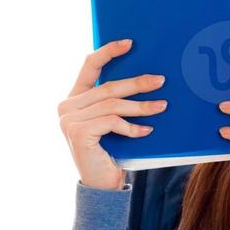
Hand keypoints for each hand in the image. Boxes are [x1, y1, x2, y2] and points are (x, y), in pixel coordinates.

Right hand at [58, 38, 168, 190]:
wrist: (102, 185)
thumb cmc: (112, 152)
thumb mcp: (112, 122)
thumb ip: (114, 102)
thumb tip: (145, 78)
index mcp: (74, 98)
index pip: (89, 65)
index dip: (108, 51)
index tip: (130, 43)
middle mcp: (67, 106)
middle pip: (107, 87)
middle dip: (137, 83)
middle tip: (160, 81)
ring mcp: (69, 120)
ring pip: (113, 105)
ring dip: (141, 106)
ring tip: (162, 107)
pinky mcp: (78, 132)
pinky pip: (112, 122)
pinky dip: (132, 127)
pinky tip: (146, 131)